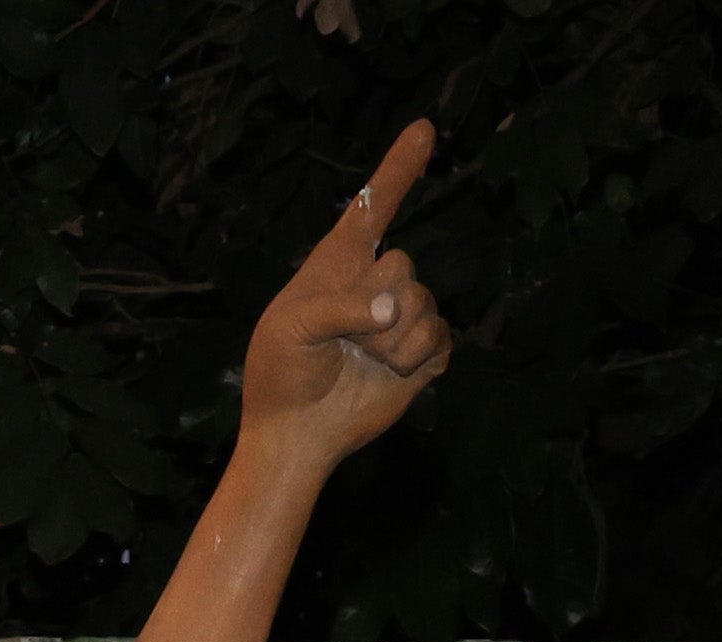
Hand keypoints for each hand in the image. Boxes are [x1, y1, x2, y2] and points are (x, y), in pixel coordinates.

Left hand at [239, 122, 453, 472]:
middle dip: (374, 308)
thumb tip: (393, 312)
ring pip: (422, 306)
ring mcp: (402, 316)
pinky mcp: (423, 353)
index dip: (399, 168)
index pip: (373, 206)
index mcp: (338, 262)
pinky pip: (440, 340)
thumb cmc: (282, 372)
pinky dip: (413, 361)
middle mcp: (374, 282)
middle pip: (402, 265)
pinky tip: (387, 374)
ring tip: (359, 360)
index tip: (425, 130)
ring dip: (390, 344)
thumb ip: (340, 308)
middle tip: (344, 340)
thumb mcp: (292, 328)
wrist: (298, 431)